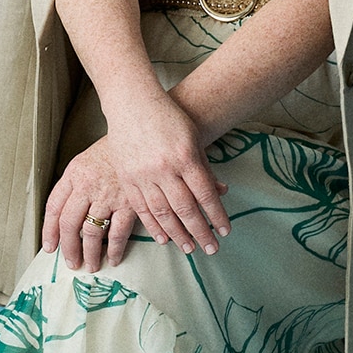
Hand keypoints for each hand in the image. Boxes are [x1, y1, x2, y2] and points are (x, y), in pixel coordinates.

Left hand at [42, 144, 138, 271]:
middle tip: (71, 263)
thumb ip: (73, 185)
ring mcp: (108, 195)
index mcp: (74, 175)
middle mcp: (87, 186)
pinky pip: (118, 233)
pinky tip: (113, 258)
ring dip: (90, 254)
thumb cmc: (113, 152)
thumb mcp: (85, 161)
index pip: (54, 207)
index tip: (49, 247)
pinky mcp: (129, 203)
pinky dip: (114, 250)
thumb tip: (63, 216)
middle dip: (68, 249)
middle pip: (69, 224)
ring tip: (90, 265)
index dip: (49, 231)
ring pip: (91, 232)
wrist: (141, 136)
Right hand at [103, 91, 230, 253]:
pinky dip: (153, 226)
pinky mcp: (127, 178)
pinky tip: (164, 238)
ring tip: (190, 249)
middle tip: (211, 250)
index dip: (217, 216)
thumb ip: (204, 167)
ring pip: (163, 213)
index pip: (205, 194)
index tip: (225, 231)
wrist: (131, 103)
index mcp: (184, 156)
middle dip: (200, 232)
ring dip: (178, 234)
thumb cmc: (168, 118)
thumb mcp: (193, 138)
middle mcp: (163, 168)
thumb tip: (220, 193)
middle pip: (186, 208)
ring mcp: (142, 175)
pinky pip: (141, 208)